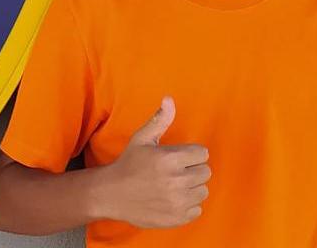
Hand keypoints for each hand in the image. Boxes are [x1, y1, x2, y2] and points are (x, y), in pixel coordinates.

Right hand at [99, 97, 210, 228]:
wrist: (112, 194)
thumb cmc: (129, 164)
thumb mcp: (141, 139)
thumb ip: (159, 120)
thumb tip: (169, 99)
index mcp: (169, 159)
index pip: (202, 154)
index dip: (190, 154)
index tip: (176, 158)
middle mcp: (176, 181)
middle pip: (205, 172)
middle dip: (192, 170)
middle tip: (174, 172)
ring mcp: (178, 201)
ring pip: (203, 191)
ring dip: (191, 188)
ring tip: (173, 185)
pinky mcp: (178, 217)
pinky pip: (197, 209)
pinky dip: (187, 205)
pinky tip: (171, 199)